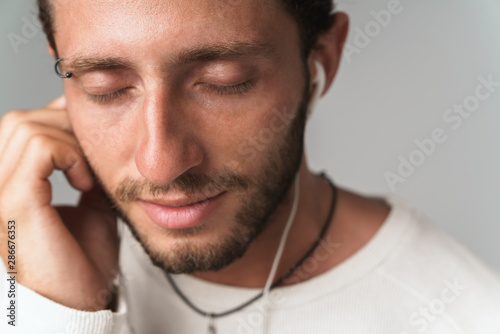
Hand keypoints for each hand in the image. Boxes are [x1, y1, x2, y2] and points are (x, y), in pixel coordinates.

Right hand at [0, 96, 119, 310]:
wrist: (81, 302)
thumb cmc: (83, 260)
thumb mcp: (88, 205)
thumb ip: (83, 172)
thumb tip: (89, 141)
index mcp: (7, 184)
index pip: (20, 127)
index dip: (59, 122)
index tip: (91, 143)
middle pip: (20, 121)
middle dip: (66, 128)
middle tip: (92, 160)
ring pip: (26, 126)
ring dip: (69, 142)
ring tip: (87, 176)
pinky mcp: (13, 203)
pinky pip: (40, 149)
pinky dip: (69, 156)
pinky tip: (84, 183)